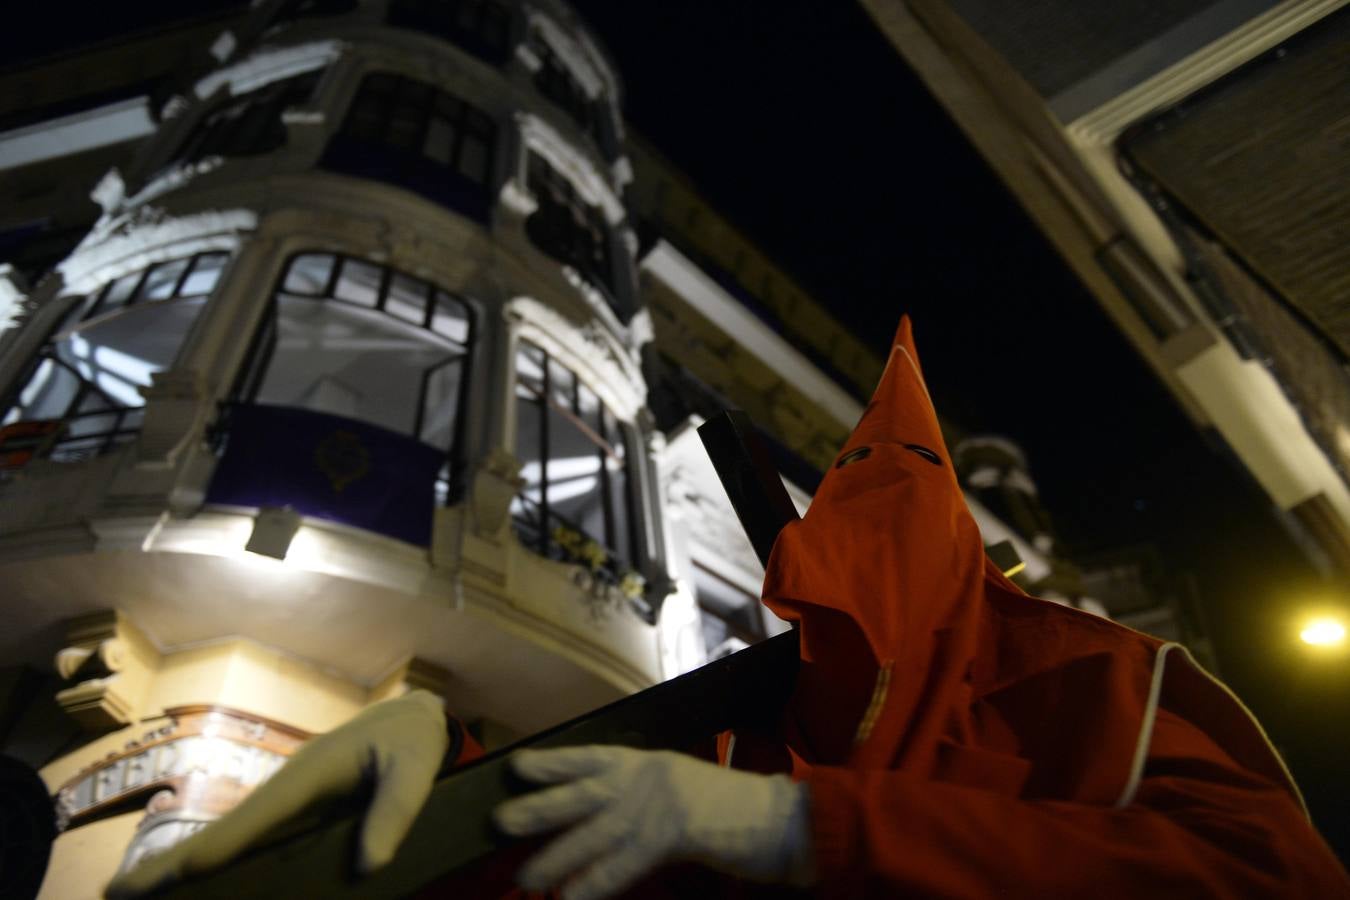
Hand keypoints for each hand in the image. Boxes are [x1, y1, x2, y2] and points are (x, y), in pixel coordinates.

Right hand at [104, 690, 447, 897]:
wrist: (412, 717)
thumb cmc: (412, 742)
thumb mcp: (416, 769)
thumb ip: (395, 811)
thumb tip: (369, 866)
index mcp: (310, 774)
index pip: (257, 817)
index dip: (219, 846)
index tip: (182, 872)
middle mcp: (285, 786)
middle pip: (223, 830)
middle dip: (171, 861)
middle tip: (113, 893)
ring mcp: (284, 797)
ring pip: (226, 835)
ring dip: (179, 863)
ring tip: (128, 893)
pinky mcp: (291, 808)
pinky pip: (245, 838)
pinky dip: (212, 858)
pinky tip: (188, 881)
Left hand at [493, 745, 812, 899]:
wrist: (782, 818)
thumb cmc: (731, 810)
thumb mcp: (680, 788)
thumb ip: (642, 797)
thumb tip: (598, 817)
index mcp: (649, 762)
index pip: (591, 757)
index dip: (553, 763)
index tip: (516, 767)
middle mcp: (648, 777)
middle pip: (582, 792)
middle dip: (540, 808)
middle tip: (500, 822)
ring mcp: (661, 804)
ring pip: (595, 832)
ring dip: (558, 857)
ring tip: (527, 877)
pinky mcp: (675, 835)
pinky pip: (624, 865)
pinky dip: (595, 884)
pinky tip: (572, 898)